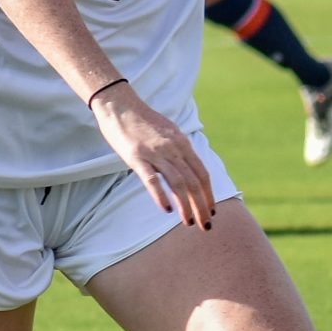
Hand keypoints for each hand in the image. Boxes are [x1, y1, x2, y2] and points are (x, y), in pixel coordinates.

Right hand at [91, 84, 215, 230]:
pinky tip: (167, 209)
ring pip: (177, 183)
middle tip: (206, 225)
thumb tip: (189, 169)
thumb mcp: (168, 133)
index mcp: (182, 144)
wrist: (119, 105)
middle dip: (202, 205)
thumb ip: (179, 151)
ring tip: (189, 223)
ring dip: (186, 206)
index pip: (202, 173)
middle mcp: (173, 149)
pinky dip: (161, 195)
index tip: (212, 211)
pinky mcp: (136, 157)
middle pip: (194, 181)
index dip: (209, 194)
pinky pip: (152, 179)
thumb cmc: (143, 121)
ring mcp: (155, 153)